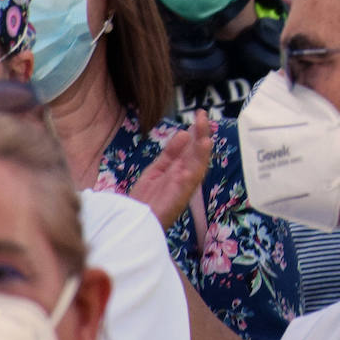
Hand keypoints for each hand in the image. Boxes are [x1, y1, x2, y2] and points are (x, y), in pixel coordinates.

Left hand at [132, 110, 214, 229]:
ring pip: (197, 164)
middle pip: (195, 153)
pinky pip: (190, 181)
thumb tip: (184, 133)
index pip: (190, 148)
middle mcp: (184, 177)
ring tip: (205, 132)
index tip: (199, 115)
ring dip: (202, 149)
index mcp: (178, 170)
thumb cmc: (144, 200)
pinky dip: (196, 167)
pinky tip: (200, 153)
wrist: (134, 223)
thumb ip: (170, 153)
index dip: (195, 132)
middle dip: (200, 134)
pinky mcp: (180, 197)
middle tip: (202, 115)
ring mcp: (183, 187)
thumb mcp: (155, 170)